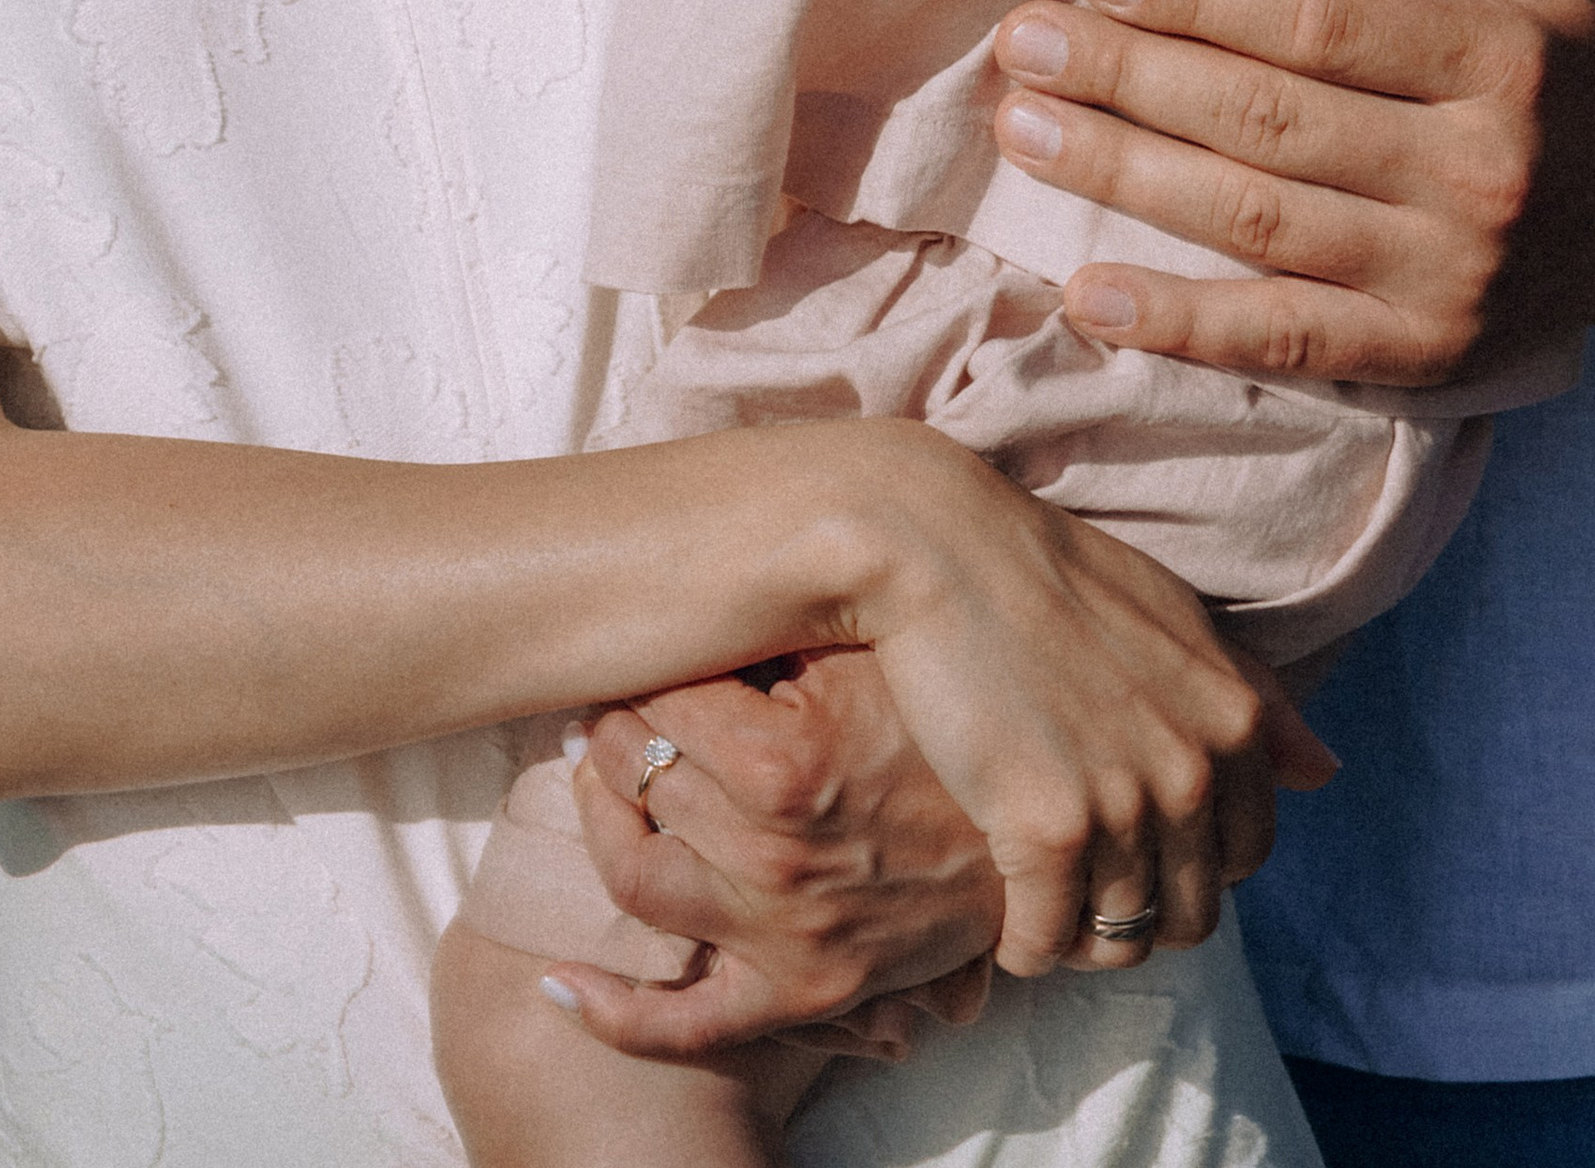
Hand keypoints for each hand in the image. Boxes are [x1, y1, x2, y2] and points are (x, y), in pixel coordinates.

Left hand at [543, 650, 1003, 1061]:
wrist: (1035, 836)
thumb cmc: (949, 724)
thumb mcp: (873, 658)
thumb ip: (784, 626)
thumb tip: (695, 573)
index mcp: (786, 762)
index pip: (660, 703)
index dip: (638, 669)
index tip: (636, 651)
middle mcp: (772, 854)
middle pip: (638, 777)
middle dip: (609, 730)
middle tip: (607, 703)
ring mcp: (781, 931)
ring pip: (634, 876)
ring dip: (597, 821)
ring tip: (598, 781)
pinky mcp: (798, 991)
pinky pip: (683, 1022)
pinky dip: (611, 1011)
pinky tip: (559, 982)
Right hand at [824, 430, 1334, 981]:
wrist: (940, 547)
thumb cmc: (1050, 572)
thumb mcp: (1176, 617)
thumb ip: (1255, 698)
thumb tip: (1326, 771)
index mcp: (1236, 719)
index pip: (1247, 856)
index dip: (1190, 862)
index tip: (1139, 848)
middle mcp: (1196, 770)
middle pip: (1191, 914)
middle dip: (1141, 912)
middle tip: (1085, 885)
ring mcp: (1125, 804)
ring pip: (1121, 939)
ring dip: (1080, 936)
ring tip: (1043, 904)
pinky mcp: (1048, 831)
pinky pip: (1044, 940)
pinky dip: (1022, 943)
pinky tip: (1003, 914)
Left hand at [992, 0, 1594, 387]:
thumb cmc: (1581, 52)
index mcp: (1504, 63)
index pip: (1326, 27)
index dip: (1206, 0)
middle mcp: (1475, 177)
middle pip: (1269, 122)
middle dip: (1131, 78)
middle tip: (1025, 40)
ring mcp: (1445, 279)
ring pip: (1255, 223)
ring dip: (1124, 178)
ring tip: (1024, 129)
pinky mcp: (1418, 354)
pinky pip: (1284, 342)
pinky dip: (1180, 327)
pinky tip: (1086, 298)